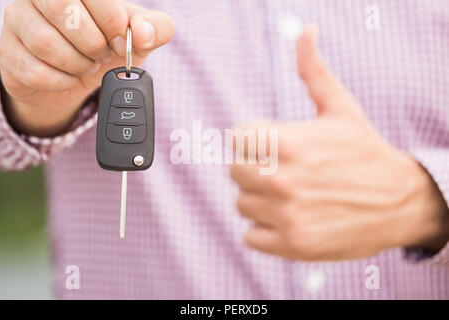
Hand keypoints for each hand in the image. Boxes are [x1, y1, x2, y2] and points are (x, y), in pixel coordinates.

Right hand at [0, 0, 174, 135]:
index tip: (120, 38)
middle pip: (62, 8)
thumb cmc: (105, 49)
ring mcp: (18, 23)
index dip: (111, 19)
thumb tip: (144, 32)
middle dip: (92, 42)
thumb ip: (155, 28)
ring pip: (45, 42)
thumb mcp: (137, 38)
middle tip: (101, 54)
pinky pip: (36, 71)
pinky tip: (68, 77)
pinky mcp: (9, 54)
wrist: (75, 80)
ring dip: (77, 64)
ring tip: (86, 65)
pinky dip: (62, 81)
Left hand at [230, 26, 448, 260]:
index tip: (275, 145)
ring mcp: (286, 215)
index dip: (255, 140)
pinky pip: (251, 237)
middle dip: (255, 169)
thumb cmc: (364, 151)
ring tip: (292, 196)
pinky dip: (265, 231)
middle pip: (235, 171)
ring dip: (261, 200)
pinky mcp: (292, 245)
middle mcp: (282, 179)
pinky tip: (291, 220)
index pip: (236, 138)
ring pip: (242, 204)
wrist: (399, 201)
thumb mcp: (340, 108)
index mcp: (287, 142)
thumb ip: (313, 71)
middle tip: (285, 171)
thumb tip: (305, 30)